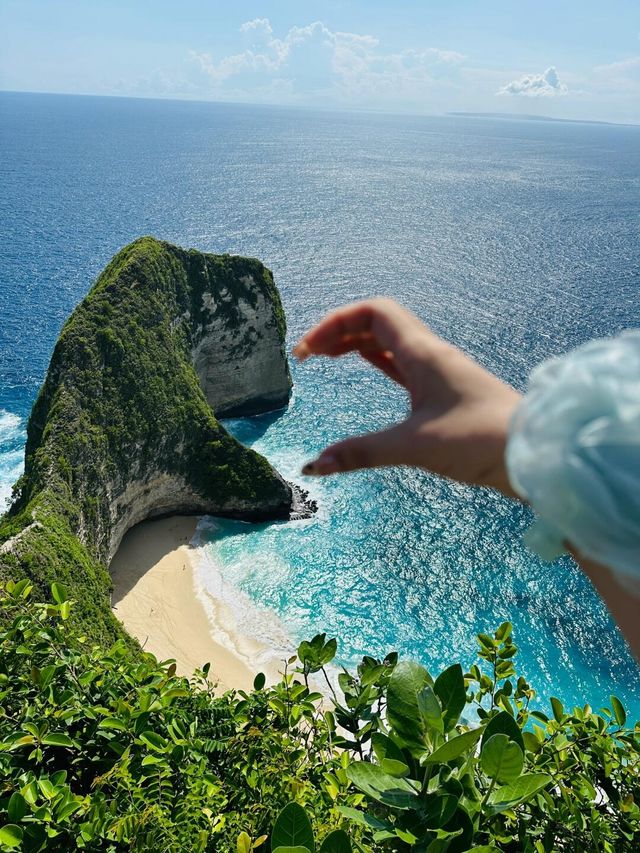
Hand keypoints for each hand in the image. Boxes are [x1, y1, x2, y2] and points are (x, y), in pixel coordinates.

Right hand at [294, 299, 521, 497]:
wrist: (535, 453)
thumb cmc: (481, 441)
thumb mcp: (414, 446)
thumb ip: (362, 452)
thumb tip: (314, 466)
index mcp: (423, 353)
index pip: (373, 313)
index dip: (336, 323)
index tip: (308, 351)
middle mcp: (431, 354)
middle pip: (379, 322)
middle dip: (341, 330)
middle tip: (310, 355)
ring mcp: (440, 372)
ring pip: (391, 342)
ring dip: (358, 343)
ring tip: (328, 357)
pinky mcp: (446, 392)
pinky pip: (404, 363)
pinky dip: (379, 360)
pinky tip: (368, 368)